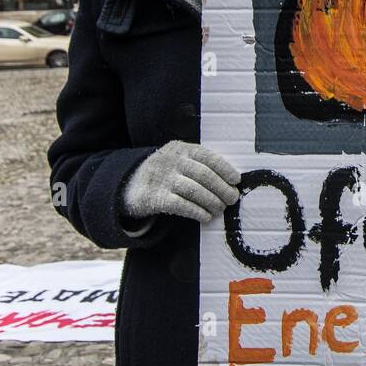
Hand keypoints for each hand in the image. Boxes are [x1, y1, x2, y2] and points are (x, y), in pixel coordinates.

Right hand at [121, 140, 240, 223]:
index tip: (236, 180)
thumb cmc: (165, 173)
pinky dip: (197, 212)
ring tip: (220, 209)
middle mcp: (171, 161)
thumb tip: (230, 182)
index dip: (225, 169)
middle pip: (204, 175)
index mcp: (181, 149)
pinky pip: (181, 205)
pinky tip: (205, 216)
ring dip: (212, 202)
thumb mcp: (179, 160)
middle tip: (232, 199)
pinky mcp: (154, 197)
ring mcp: (161, 178)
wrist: (129, 183)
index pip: (208, 157)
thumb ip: (200, 165)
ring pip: (194, 190)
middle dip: (222, 189)